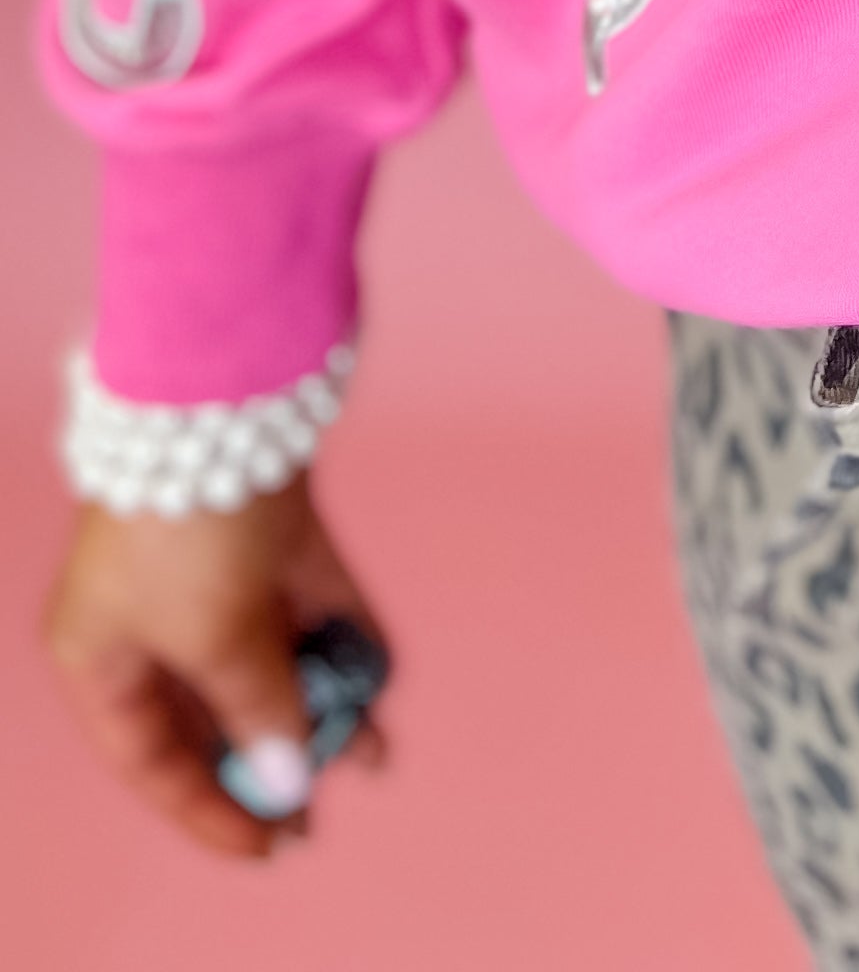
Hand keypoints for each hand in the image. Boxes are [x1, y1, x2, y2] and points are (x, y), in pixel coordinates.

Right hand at [42, 471, 390, 858]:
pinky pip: (306, 598)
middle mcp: (149, 615)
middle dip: (271, 755)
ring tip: (374, 747)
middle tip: (324, 807)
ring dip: (319, 698)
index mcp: (102, 655)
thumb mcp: (214, 640)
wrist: (219, 390)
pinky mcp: (267, 523)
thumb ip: (257, 710)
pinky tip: (378, 671)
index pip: (152, 759)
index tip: (270, 846)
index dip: (208, 809)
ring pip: (267, 653)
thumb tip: (288, 778)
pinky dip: (339, 634)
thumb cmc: (187, 529)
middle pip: (212, 708)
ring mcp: (211, 565)